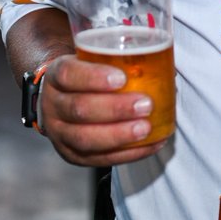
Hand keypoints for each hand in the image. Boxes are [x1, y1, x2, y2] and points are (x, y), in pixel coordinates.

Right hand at [39, 54, 168, 166]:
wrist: (61, 96)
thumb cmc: (87, 74)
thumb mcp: (91, 59)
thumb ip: (117, 60)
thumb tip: (167, 67)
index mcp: (57, 75)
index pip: (69, 75)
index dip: (94, 78)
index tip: (123, 78)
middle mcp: (53, 105)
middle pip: (79, 109)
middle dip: (115, 109)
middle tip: (145, 104)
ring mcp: (59, 133)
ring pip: (85, 138)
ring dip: (119, 135)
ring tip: (146, 128)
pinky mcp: (70, 155)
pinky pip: (97, 159)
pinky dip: (126, 154)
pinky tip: (150, 145)